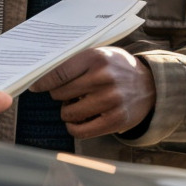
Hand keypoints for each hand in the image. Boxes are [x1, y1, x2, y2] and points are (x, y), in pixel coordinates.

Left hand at [29, 46, 155, 138]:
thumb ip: (76, 62)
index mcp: (97, 58)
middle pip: (60, 93)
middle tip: (67, 94)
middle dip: (59, 95)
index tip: (35, 86)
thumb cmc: (117, 68)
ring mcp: (110, 100)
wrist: (151, 85)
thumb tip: (42, 75)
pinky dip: (74, 127)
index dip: (43, 82)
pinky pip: (81, 130)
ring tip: (76, 105)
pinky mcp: (115, 119)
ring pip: (69, 113)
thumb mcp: (100, 54)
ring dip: (67, 111)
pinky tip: (77, 121)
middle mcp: (103, 78)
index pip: (58, 72)